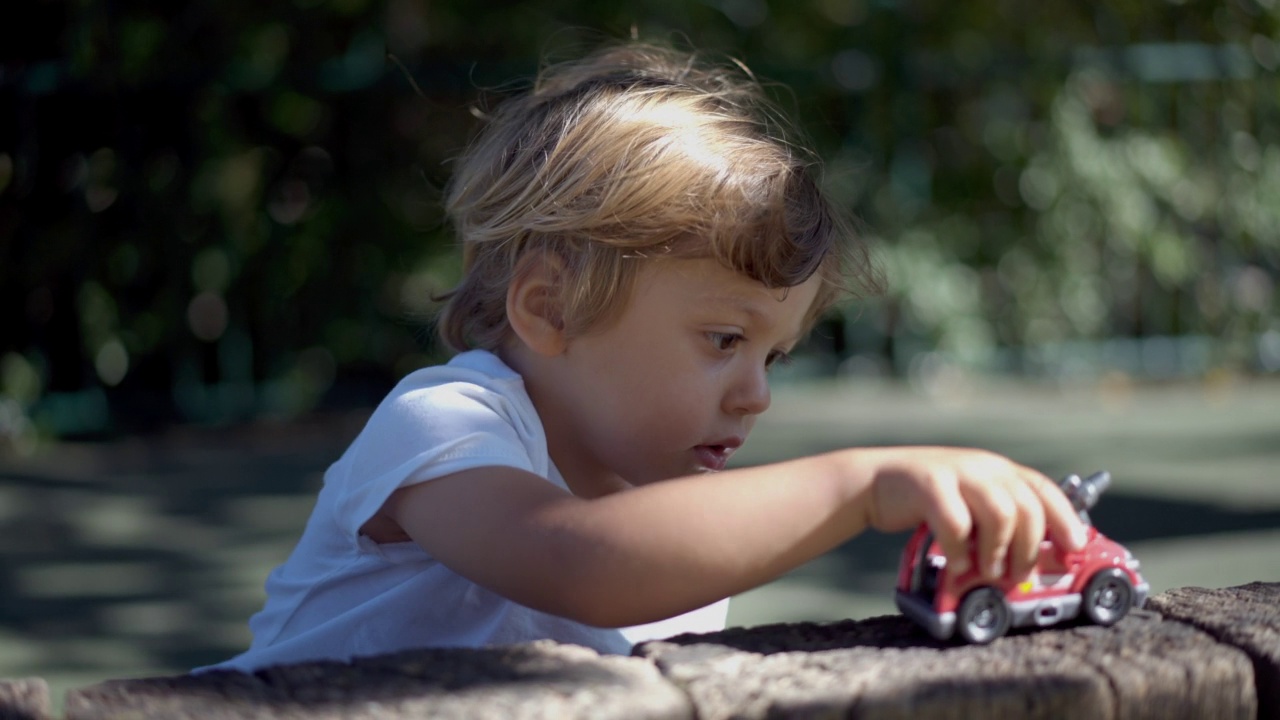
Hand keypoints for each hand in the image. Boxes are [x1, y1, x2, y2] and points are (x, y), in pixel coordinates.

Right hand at [861, 447, 1087, 581]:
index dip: (1066, 520)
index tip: (1075, 549)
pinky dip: (960, 550)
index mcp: (999, 470)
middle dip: (1028, 549)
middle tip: (1016, 575)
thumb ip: (1001, 523)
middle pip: (1027, 508)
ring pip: (1000, 513)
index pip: (1045, 491)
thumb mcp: (971, 505)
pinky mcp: (928, 484)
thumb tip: (1038, 561)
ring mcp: (956, 472)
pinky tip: (956, 563)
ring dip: (998, 551)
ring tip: (986, 572)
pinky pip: (956, 523)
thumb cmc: (928, 502)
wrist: (876, 482)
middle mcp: (983, 466)